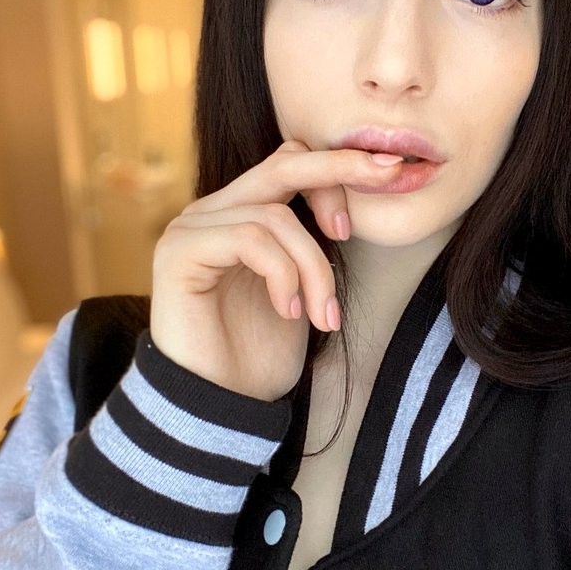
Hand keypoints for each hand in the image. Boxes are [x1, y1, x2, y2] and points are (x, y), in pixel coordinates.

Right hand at [149, 139, 403, 399]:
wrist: (222, 406)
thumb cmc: (261, 355)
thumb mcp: (302, 288)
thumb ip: (313, 244)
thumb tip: (358, 200)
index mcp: (240, 214)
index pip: (291, 163)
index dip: (339, 170)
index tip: (389, 180)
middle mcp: (212, 212)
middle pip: (284, 164)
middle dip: (343, 167)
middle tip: (390, 172)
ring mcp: (192, 228)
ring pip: (276, 217)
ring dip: (315, 269)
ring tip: (323, 316)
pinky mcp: (180, 252)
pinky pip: (249, 238)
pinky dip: (283, 275)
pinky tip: (289, 311)